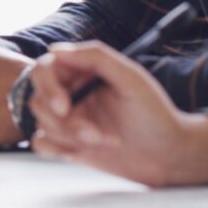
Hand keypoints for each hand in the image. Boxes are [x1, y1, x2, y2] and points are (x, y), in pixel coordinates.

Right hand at [29, 41, 207, 185]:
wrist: (169, 157)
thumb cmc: (155, 114)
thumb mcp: (131, 79)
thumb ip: (96, 56)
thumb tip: (56, 50)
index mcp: (80, 70)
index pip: (45, 68)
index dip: (48, 87)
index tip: (64, 106)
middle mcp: (70, 91)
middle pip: (38, 98)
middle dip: (64, 120)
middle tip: (93, 134)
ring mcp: (67, 117)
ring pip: (42, 122)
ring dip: (71, 136)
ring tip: (107, 141)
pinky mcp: (66, 142)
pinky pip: (40, 142)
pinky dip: (57, 149)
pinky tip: (84, 152)